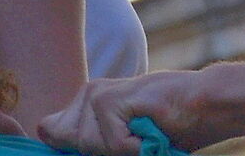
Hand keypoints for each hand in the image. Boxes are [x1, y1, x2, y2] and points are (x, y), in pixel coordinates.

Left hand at [41, 70, 215, 155]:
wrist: (201, 106)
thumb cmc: (166, 126)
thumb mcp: (121, 139)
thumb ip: (87, 137)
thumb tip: (43, 129)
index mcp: (86, 103)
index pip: (53, 132)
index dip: (69, 144)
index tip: (114, 141)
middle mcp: (88, 95)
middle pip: (71, 145)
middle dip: (102, 152)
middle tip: (132, 139)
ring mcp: (98, 95)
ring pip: (89, 147)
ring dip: (120, 151)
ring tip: (142, 134)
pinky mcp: (110, 100)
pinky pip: (112, 144)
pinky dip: (132, 148)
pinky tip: (147, 131)